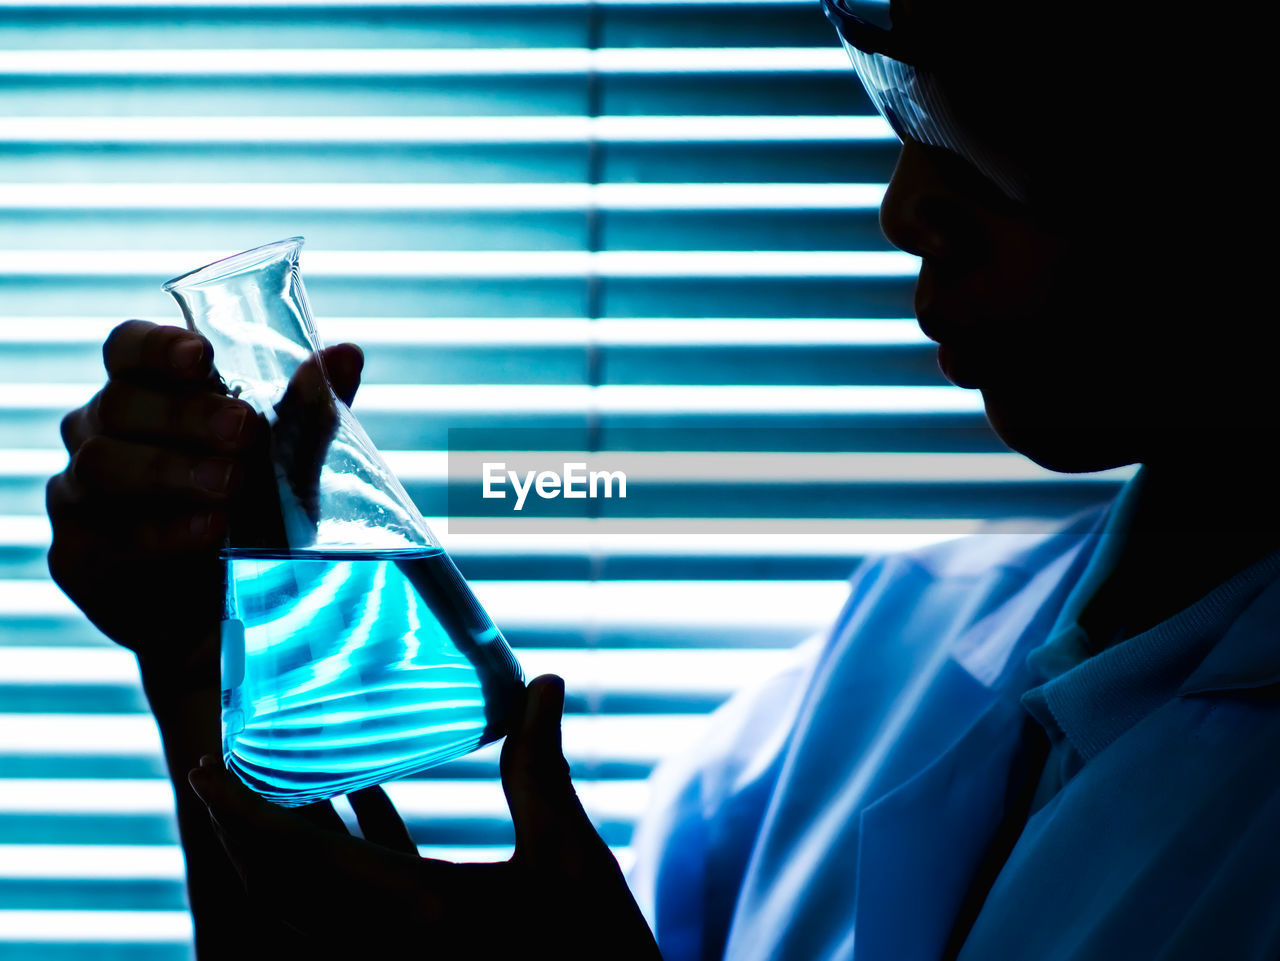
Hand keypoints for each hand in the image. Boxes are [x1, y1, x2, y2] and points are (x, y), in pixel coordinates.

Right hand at [46, 319, 363, 678]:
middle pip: (118, 403)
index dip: (157, 347)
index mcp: (144, 394)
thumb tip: (347, 354)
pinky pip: (111, 536)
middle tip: (244, 430)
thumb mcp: (291, 462)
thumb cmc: (256, 516)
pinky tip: (209, 531)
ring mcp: (78, 493)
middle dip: (185, 415)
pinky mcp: (79, 555)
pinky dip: (165, 532)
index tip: (200, 356)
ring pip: (104, 464)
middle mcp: (99, 434)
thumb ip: (311, 410)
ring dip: (173, 471)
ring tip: (232, 484)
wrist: (233, 615)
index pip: (128, 348)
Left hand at [188, 675, 662, 959]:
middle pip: (280, 886)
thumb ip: (541, 765)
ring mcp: (395, 953)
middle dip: (242, 828)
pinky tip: (360, 800)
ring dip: (283, 844)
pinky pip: (351, 904)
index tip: (206, 769)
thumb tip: (542, 682)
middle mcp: (385, 941)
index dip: (242, 812)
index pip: (296, 859)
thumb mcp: (569, 852)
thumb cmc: (597, 946)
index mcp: (412, 911)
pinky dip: (338, 855)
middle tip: (224, 770)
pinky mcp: (415, 952)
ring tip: (280, 778)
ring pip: (308, 900)